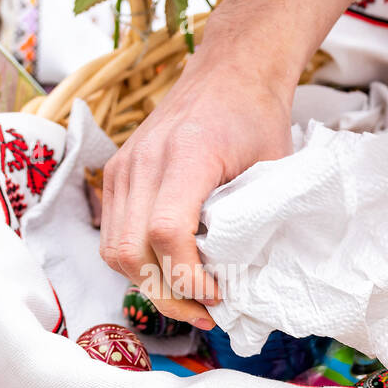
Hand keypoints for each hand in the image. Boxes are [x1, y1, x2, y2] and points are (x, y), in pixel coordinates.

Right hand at [99, 55, 292, 328]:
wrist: (229, 73)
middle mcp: (143, 163)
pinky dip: (138, 264)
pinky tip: (172, 274)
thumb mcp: (273, 168)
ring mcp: (124, 168)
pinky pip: (114, 234)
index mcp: (186, 157)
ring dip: (149, 285)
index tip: (218, 294)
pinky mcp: (118, 175)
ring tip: (191, 302)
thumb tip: (251, 281)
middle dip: (167, 295)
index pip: (167, 232)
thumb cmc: (257, 120)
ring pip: (114, 249)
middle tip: (206, 314)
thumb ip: (259, 219)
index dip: (189, 276)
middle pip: (130, 251)